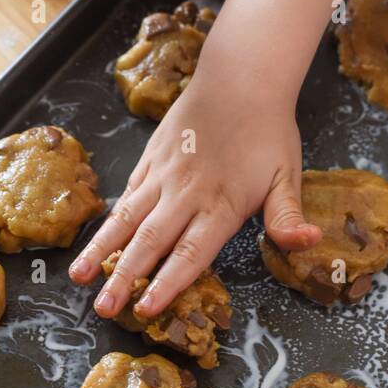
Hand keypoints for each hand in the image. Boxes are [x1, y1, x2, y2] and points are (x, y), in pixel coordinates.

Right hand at [69, 71, 321, 315]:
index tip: (145, 310)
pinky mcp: (151, 157)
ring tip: (78, 276)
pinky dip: (111, 218)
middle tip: (101, 309)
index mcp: (220, 204)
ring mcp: (164, 174)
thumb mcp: (287, 175)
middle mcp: (186, 192)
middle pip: (150, 241)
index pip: (190, 252)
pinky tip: (96, 237)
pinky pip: (128, 192)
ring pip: (127, 217)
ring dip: (103, 249)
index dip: (167, 283)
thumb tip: (309, 243)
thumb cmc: (267, 129)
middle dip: (124, 277)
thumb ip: (288, 216)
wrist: (240, 77)